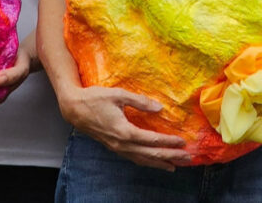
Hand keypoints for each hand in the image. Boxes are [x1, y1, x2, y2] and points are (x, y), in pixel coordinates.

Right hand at [58, 85, 190, 170]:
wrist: (74, 109)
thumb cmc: (94, 99)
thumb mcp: (118, 94)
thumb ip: (139, 101)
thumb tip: (159, 108)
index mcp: (124, 131)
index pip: (152, 140)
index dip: (168, 141)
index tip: (183, 142)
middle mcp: (121, 144)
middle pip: (150, 154)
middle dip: (170, 156)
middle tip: (187, 158)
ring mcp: (117, 148)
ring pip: (142, 159)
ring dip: (160, 163)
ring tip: (175, 166)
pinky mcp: (114, 148)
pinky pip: (134, 158)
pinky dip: (147, 162)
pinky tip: (154, 162)